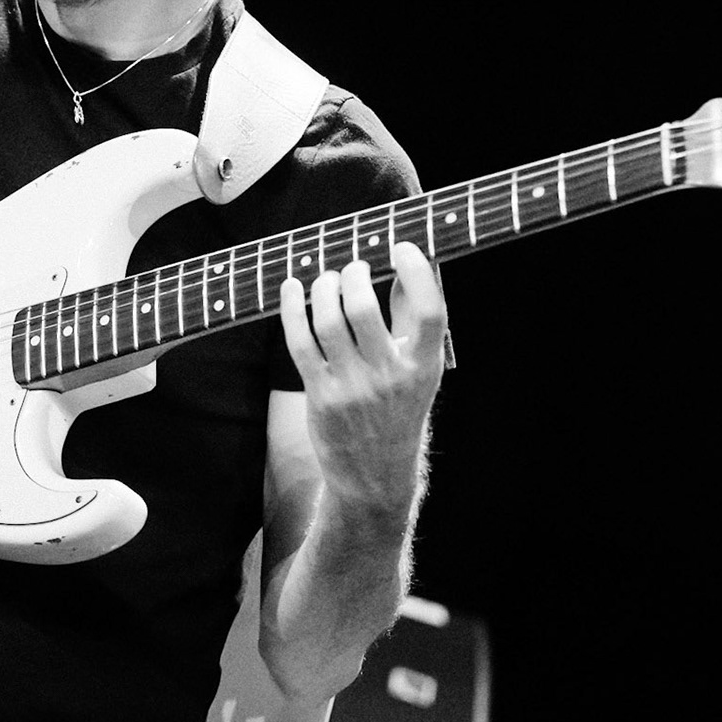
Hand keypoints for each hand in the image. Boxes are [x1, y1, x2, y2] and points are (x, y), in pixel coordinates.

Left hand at [278, 239, 446, 511]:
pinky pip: (300, 342)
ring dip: (323, 288)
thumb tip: (411, 265)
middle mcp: (390, 377)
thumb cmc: (399, 410)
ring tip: (327, 280)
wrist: (374, 475)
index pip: (430, 312)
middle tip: (352, 268)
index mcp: (424, 366)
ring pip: (328, 321)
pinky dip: (292, 308)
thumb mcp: (420, 371)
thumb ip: (414, 322)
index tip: (400, 246)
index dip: (416, 272)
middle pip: (364, 308)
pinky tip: (291, 289)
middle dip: (353, 274)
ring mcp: (352, 388)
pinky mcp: (321, 395)